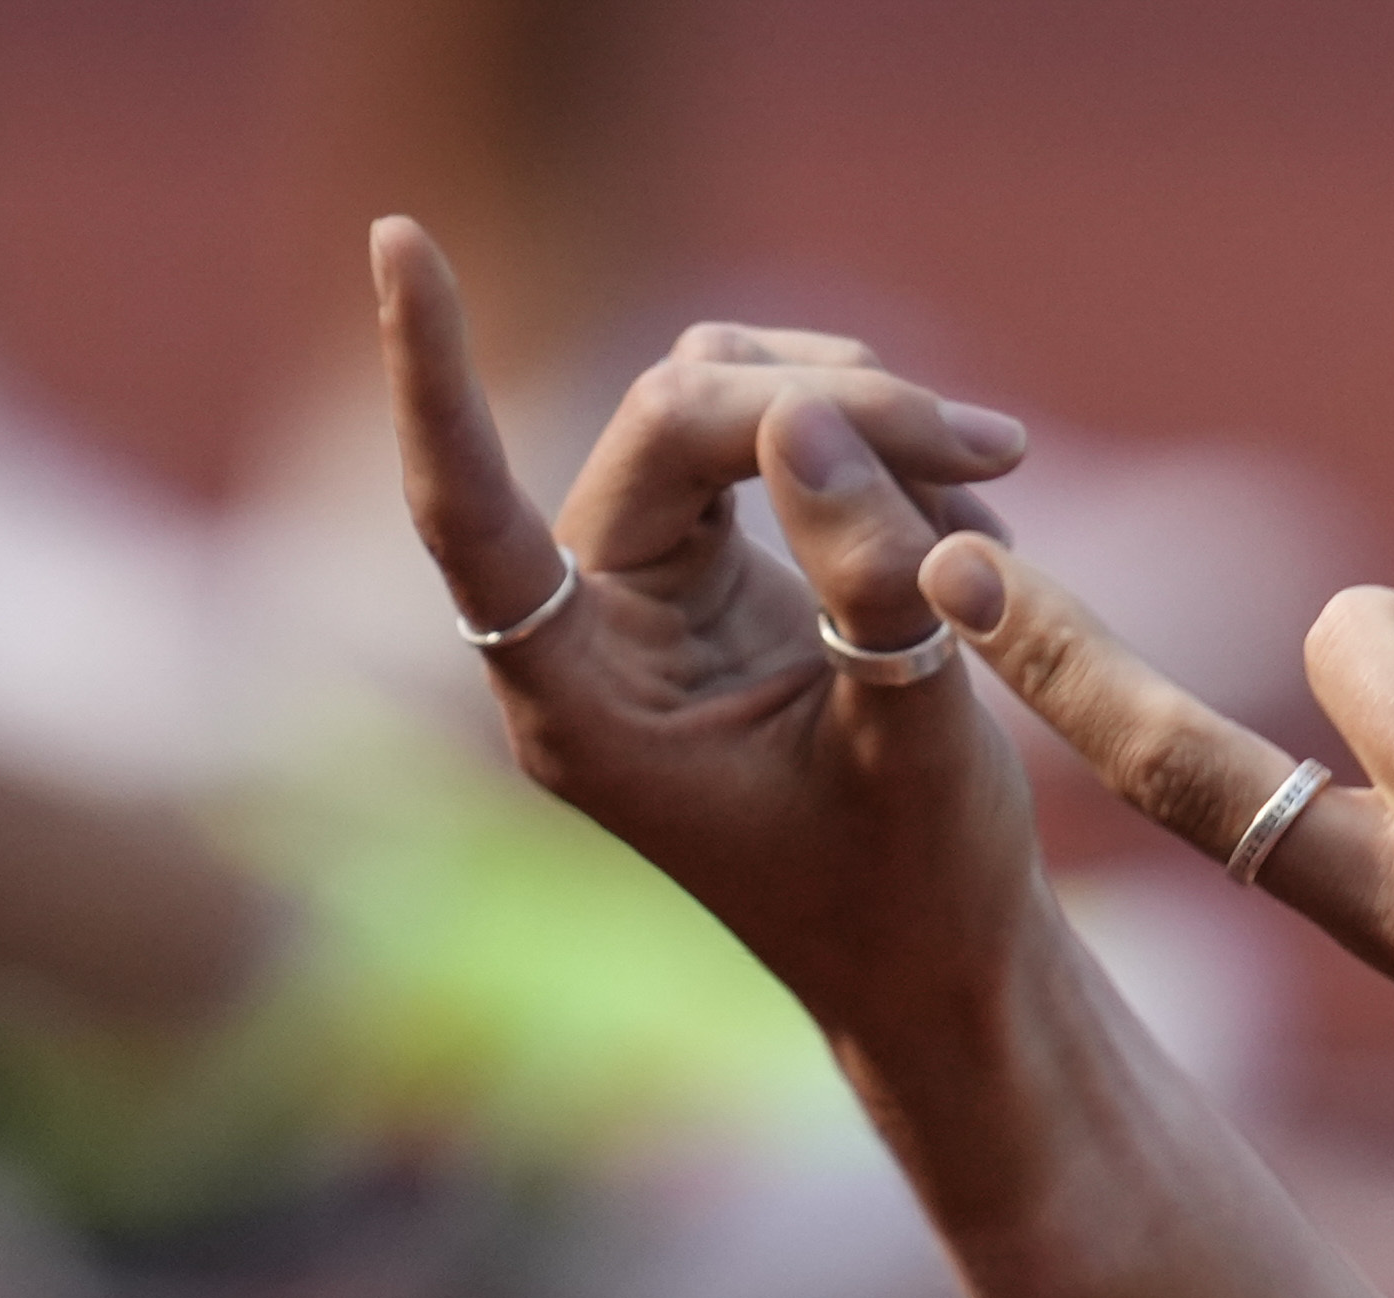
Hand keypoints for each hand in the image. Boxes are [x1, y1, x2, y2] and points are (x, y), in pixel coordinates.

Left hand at [376, 222, 1054, 1057]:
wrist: (946, 959)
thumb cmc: (918, 892)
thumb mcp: (912, 748)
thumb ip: (866, 588)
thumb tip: (809, 416)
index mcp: (585, 702)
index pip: (465, 514)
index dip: (432, 379)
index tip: (402, 243)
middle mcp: (592, 629)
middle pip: (662, 429)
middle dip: (827, 410)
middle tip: (989, 450)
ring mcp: (647, 588)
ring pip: (712, 405)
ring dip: (857, 413)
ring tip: (992, 480)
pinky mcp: (710, 564)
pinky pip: (761, 436)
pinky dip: (864, 440)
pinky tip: (961, 498)